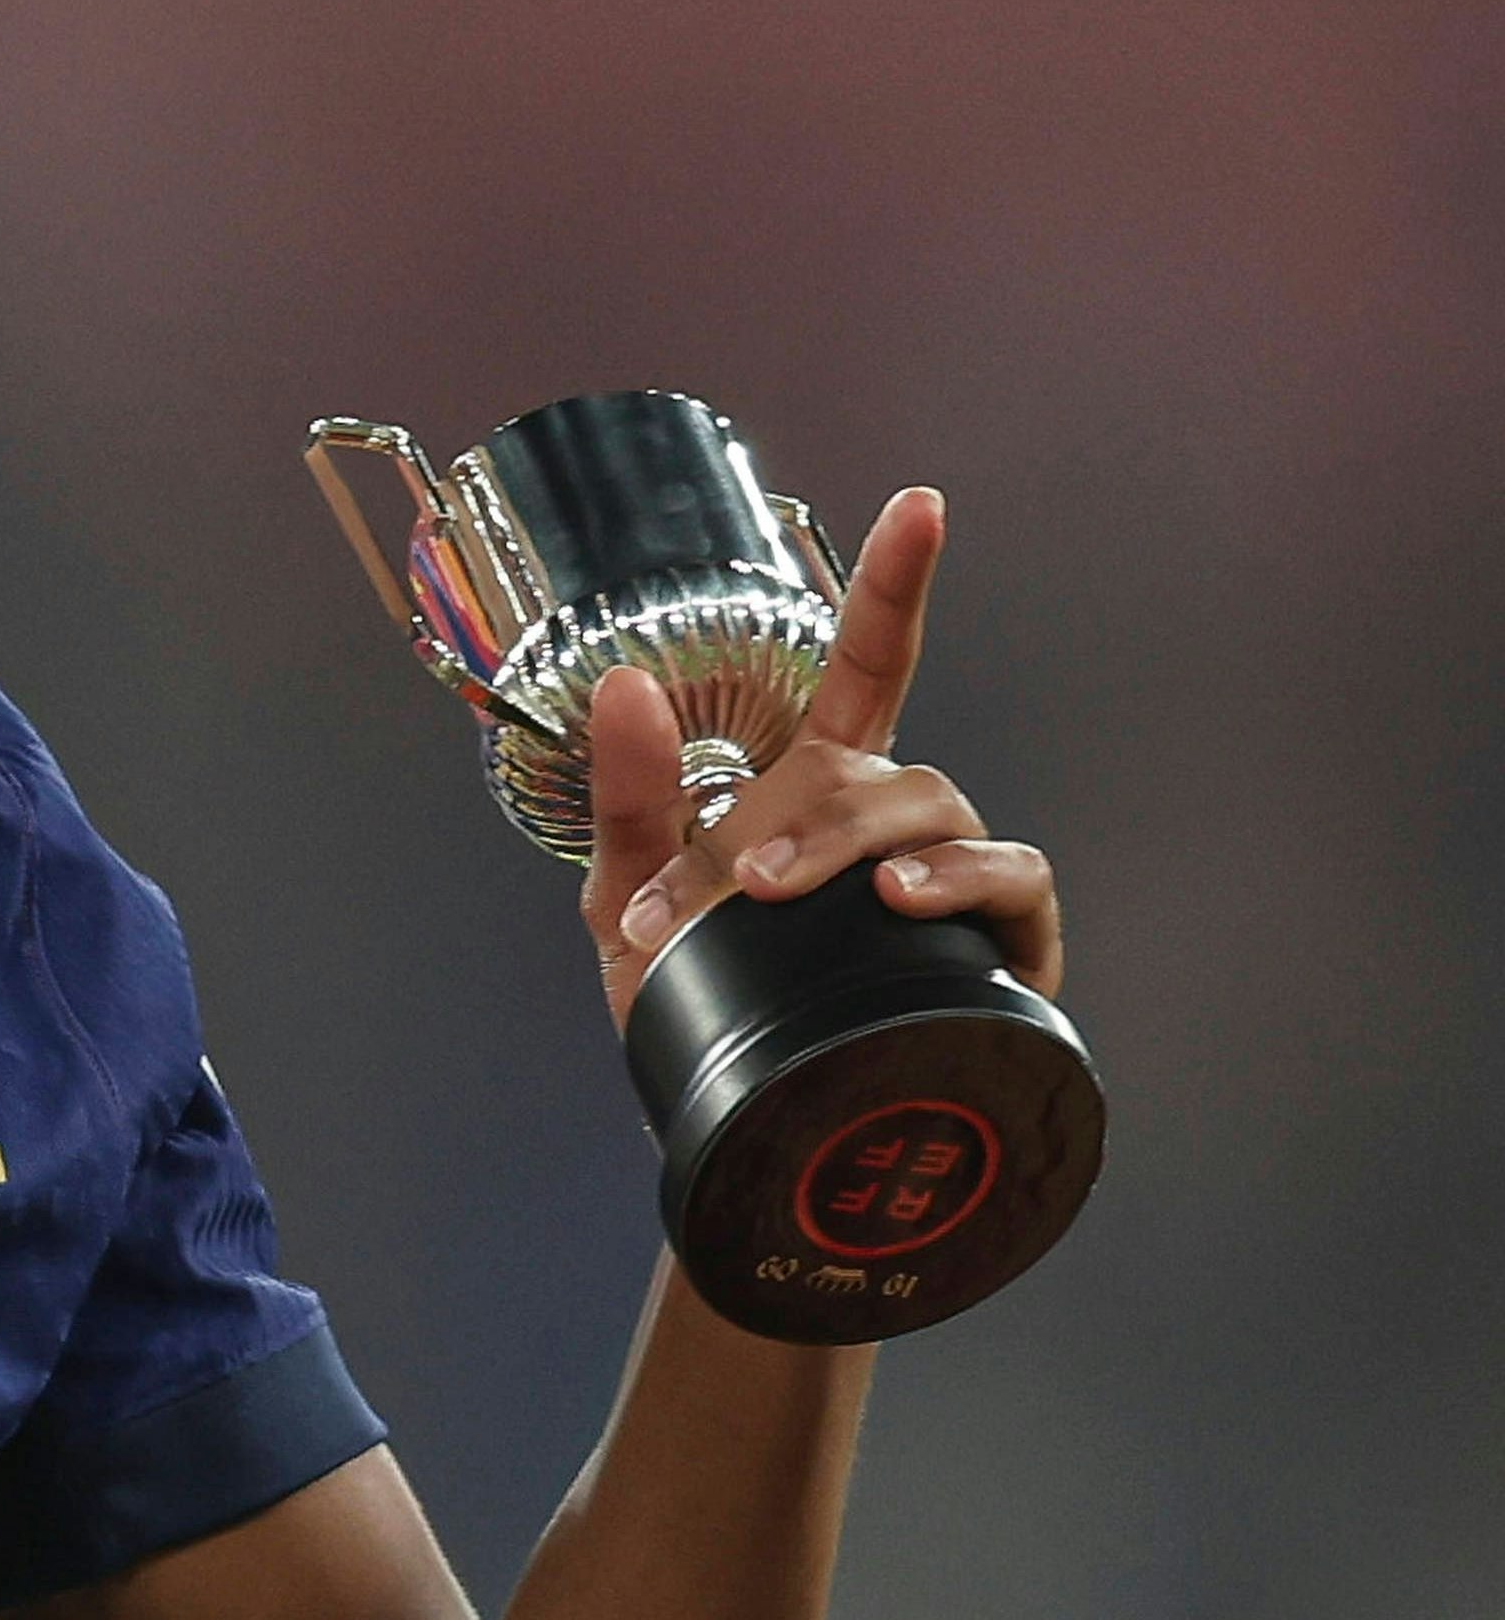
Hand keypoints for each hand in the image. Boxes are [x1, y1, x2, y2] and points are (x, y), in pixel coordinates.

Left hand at [578, 488, 1063, 1029]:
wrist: (738, 1130)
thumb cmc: (694, 1005)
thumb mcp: (631, 899)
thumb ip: (627, 796)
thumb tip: (623, 685)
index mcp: (812, 786)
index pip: (865, 668)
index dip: (893, 585)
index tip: (922, 506)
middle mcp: (892, 818)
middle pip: (873, 766)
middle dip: (806, 814)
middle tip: (746, 884)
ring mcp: (953, 879)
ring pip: (935, 812)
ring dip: (865, 843)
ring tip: (805, 892)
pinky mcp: (1006, 944)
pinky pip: (1013, 880)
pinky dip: (966, 881)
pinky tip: (909, 899)